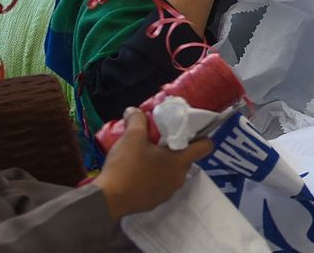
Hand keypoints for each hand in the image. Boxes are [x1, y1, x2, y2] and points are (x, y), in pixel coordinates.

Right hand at [95, 110, 213, 220]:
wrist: (108, 200)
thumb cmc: (126, 166)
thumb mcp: (131, 137)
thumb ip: (137, 119)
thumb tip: (133, 110)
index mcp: (179, 161)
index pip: (205, 147)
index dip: (202, 137)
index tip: (190, 132)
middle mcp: (179, 178)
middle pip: (186, 159)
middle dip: (176, 149)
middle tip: (160, 141)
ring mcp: (168, 193)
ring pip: (173, 173)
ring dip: (164, 164)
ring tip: (146, 156)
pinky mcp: (155, 202)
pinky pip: (161, 186)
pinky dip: (154, 179)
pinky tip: (138, 174)